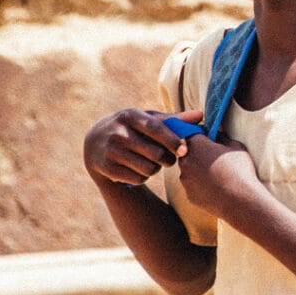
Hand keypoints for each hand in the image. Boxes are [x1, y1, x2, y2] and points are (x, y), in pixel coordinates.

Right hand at [84, 108, 204, 185]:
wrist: (94, 142)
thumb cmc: (132, 127)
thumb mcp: (147, 119)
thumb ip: (174, 118)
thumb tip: (201, 115)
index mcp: (129, 115)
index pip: (156, 128)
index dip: (173, 141)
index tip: (184, 150)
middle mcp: (117, 132)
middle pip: (155, 153)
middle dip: (168, 159)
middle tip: (169, 158)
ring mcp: (110, 151)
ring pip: (148, 168)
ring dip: (156, 168)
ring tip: (152, 162)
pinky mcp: (106, 168)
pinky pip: (138, 179)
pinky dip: (144, 177)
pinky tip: (139, 168)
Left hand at [175, 131, 261, 223]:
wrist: (240, 200)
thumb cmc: (240, 169)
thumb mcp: (235, 146)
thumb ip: (222, 136)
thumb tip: (217, 130)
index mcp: (196, 144)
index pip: (191, 133)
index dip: (202, 135)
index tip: (212, 139)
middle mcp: (185, 161)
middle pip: (188, 152)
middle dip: (199, 153)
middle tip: (216, 158)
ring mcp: (185, 179)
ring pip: (189, 170)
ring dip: (199, 170)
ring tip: (219, 175)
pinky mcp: (189, 194)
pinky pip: (193, 186)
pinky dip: (202, 185)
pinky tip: (217, 188)